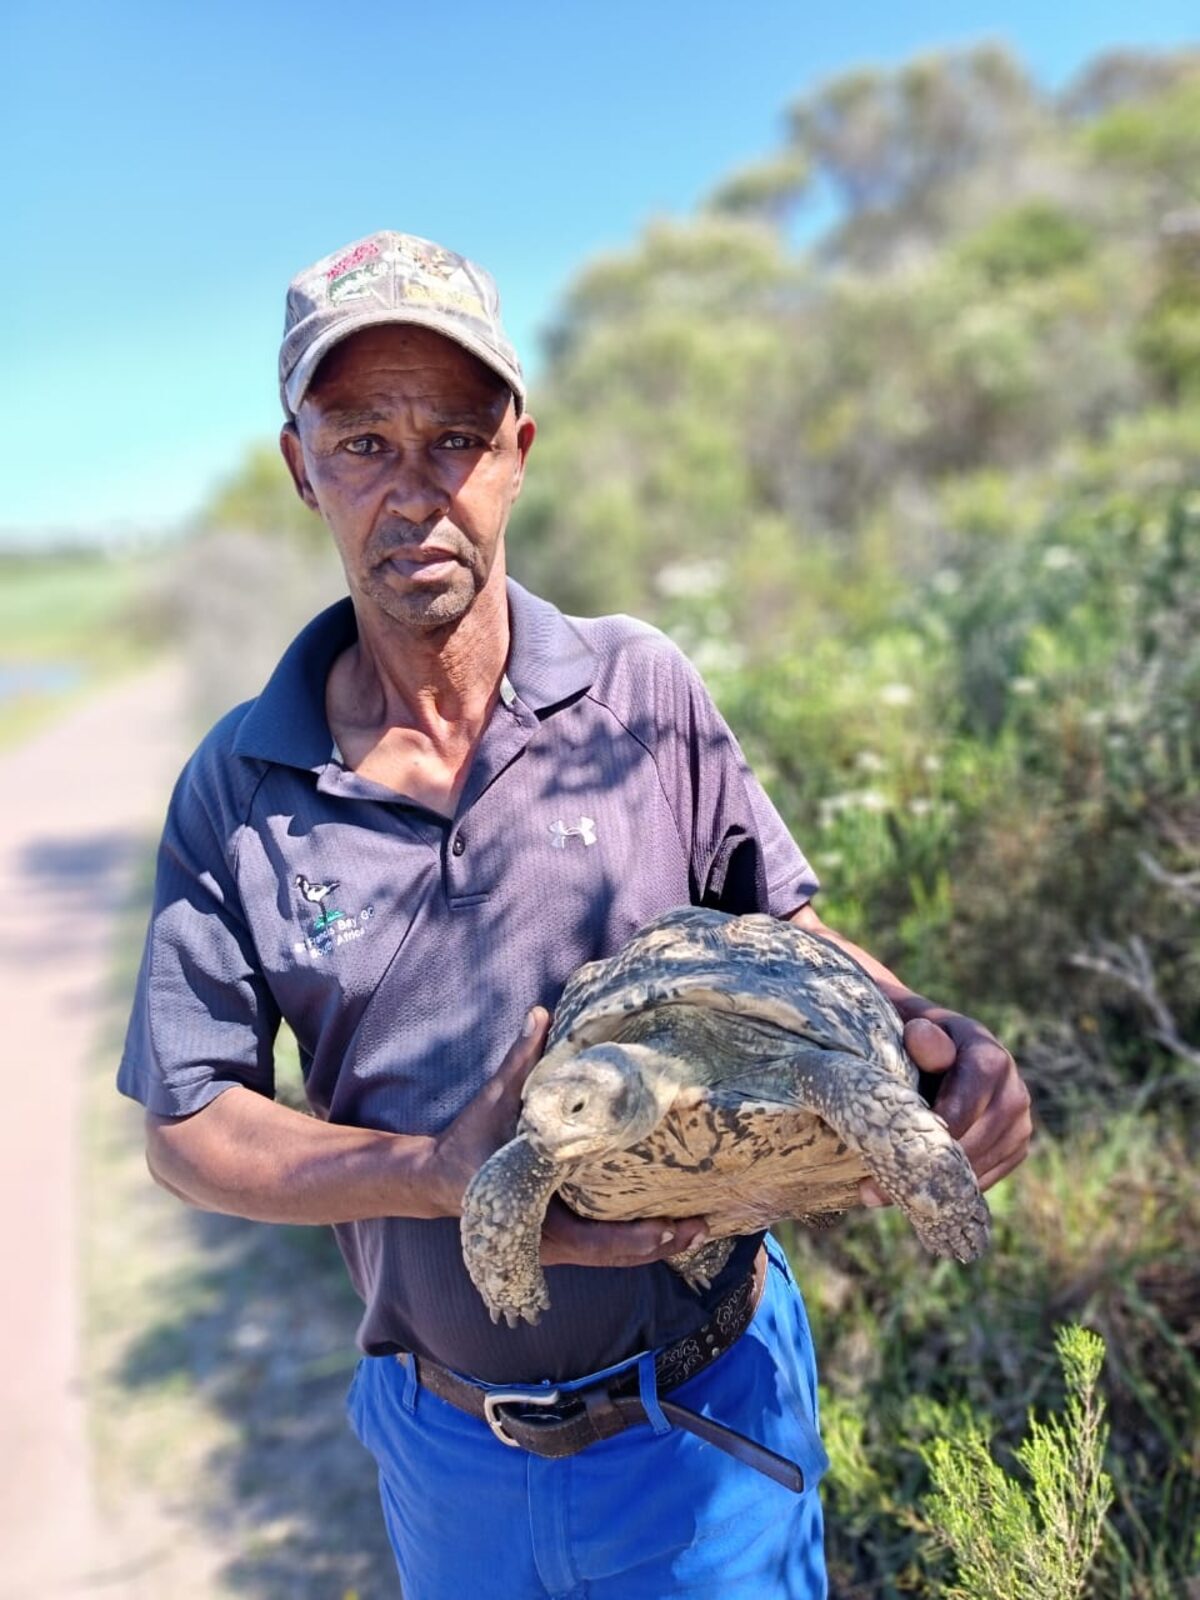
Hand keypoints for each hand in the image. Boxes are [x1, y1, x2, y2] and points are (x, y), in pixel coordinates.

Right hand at [429, 1008, 708, 1265]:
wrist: (439, 1179)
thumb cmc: (470, 1141)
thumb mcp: (493, 1101)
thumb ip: (520, 1061)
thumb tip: (539, 1014)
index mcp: (535, 1212)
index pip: (594, 1241)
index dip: (634, 1238)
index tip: (669, 1228)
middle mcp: (550, 1239)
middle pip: (615, 1257)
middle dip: (660, 1245)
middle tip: (702, 1227)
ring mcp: (556, 1245)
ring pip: (613, 1259)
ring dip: (655, 1248)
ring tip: (697, 1231)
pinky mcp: (561, 1239)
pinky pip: (605, 1250)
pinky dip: (635, 1244)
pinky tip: (666, 1230)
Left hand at [861, 1010, 1031, 1206]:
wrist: (935, 1047)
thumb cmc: (911, 1037)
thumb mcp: (911, 1027)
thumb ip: (919, 1036)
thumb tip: (921, 1037)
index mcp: (989, 1056)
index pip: (966, 1102)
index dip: (932, 1128)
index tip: (895, 1148)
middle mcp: (1014, 1091)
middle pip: (974, 1141)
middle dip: (924, 1166)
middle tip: (873, 1188)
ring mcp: (1019, 1124)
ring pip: (978, 1168)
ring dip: (931, 1186)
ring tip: (878, 1197)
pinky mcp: (1014, 1149)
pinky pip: (983, 1182)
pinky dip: (946, 1192)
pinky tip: (907, 1198)